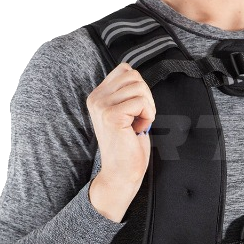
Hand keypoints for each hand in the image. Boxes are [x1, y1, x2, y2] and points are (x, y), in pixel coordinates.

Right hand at [86, 62, 156, 184]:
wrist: (121, 173)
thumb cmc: (128, 145)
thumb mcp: (124, 111)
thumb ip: (125, 92)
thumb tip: (134, 73)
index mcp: (98, 95)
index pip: (125, 69)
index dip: (139, 87)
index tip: (135, 109)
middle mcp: (96, 99)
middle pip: (134, 76)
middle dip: (146, 96)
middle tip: (139, 117)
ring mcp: (102, 106)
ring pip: (139, 88)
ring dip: (147, 107)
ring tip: (137, 124)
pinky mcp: (112, 116)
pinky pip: (141, 102)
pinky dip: (148, 116)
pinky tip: (137, 129)